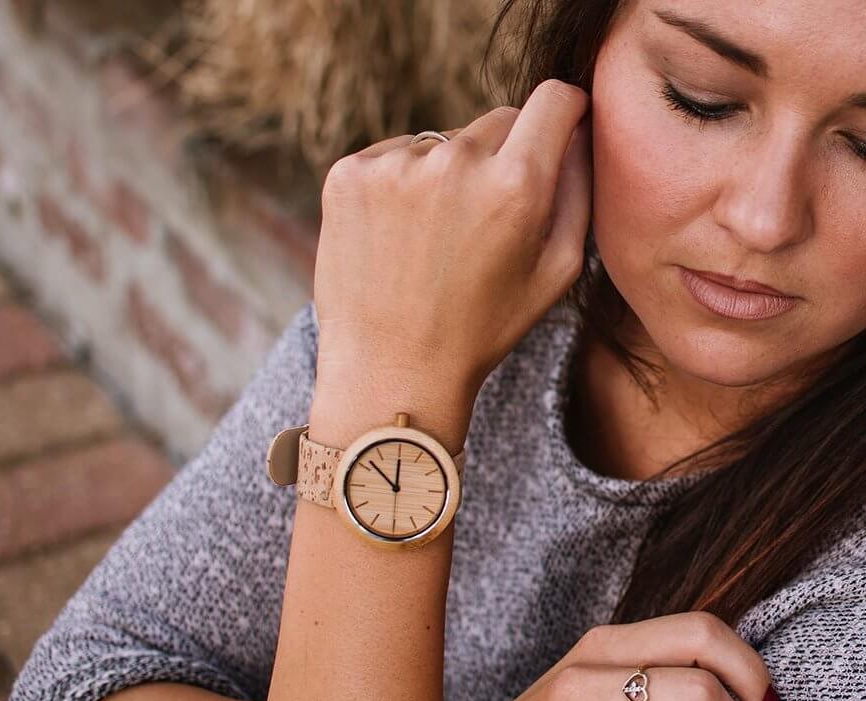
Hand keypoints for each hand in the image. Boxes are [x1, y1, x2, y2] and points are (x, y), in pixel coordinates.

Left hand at [312, 79, 591, 408]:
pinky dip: (396, 185)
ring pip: (440, 143)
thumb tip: (578, 128)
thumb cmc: (480, 331)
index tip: (557, 131)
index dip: (562, 115)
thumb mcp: (556, 273)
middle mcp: (453, 162)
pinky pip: (391, 156)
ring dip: (442, 176)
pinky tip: (395, 240)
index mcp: (515, 184)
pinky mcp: (348, 175)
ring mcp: (394, 165)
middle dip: (499, 161)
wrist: (390, 372)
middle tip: (479, 228)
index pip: (553, 101)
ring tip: (430, 245)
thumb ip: (578, 190)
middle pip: (495, 123)